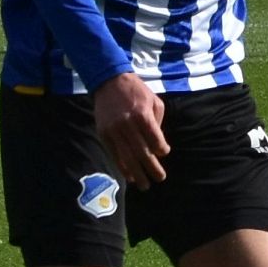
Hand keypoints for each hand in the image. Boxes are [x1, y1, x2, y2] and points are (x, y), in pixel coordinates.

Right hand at [92, 72, 168, 188]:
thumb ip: (157, 123)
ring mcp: (114, 130)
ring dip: (137, 173)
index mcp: (142, 115)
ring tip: (144, 185)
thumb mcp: (154, 101)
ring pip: (127, 156)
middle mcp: (127, 124)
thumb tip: (158, 145)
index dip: (161, 149)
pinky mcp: (104, 133)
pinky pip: (114, 154)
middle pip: (142, 151)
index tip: (164, 153)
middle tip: (160, 178)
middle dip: (152, 168)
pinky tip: (129, 176)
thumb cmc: (137, 91)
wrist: (109, 81)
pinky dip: (122, 166)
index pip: (154, 139)